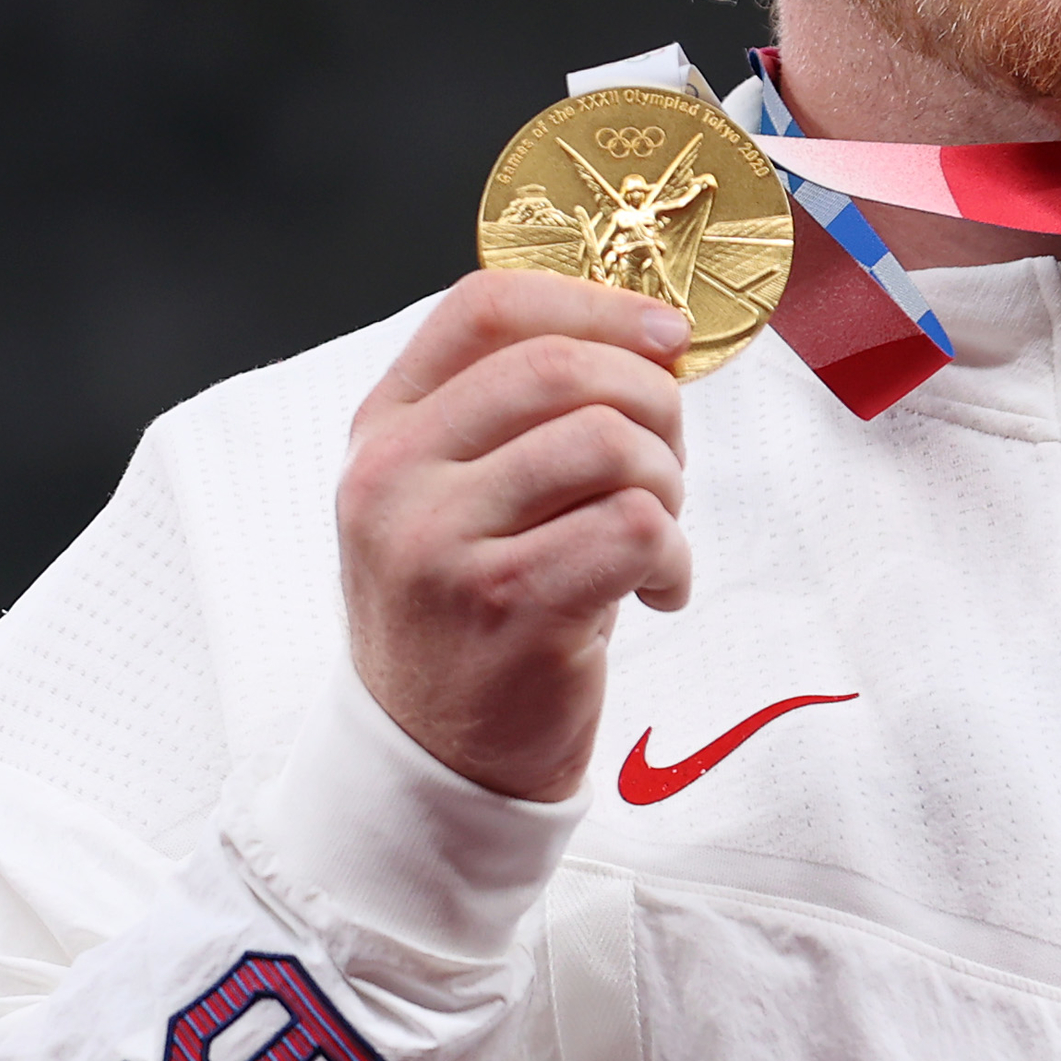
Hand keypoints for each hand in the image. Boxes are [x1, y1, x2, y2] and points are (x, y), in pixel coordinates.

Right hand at [340, 270, 694, 801]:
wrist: (436, 759)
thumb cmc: (473, 616)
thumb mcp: (459, 498)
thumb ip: (522, 415)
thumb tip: (650, 336)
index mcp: (385, 429)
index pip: (486, 307)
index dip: (594, 301)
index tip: (663, 332)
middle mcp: (396, 476)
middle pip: (560, 366)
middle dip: (652, 401)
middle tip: (667, 461)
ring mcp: (441, 542)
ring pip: (608, 442)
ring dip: (667, 483)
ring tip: (655, 532)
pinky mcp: (505, 606)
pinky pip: (637, 527)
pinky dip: (674, 557)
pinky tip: (656, 590)